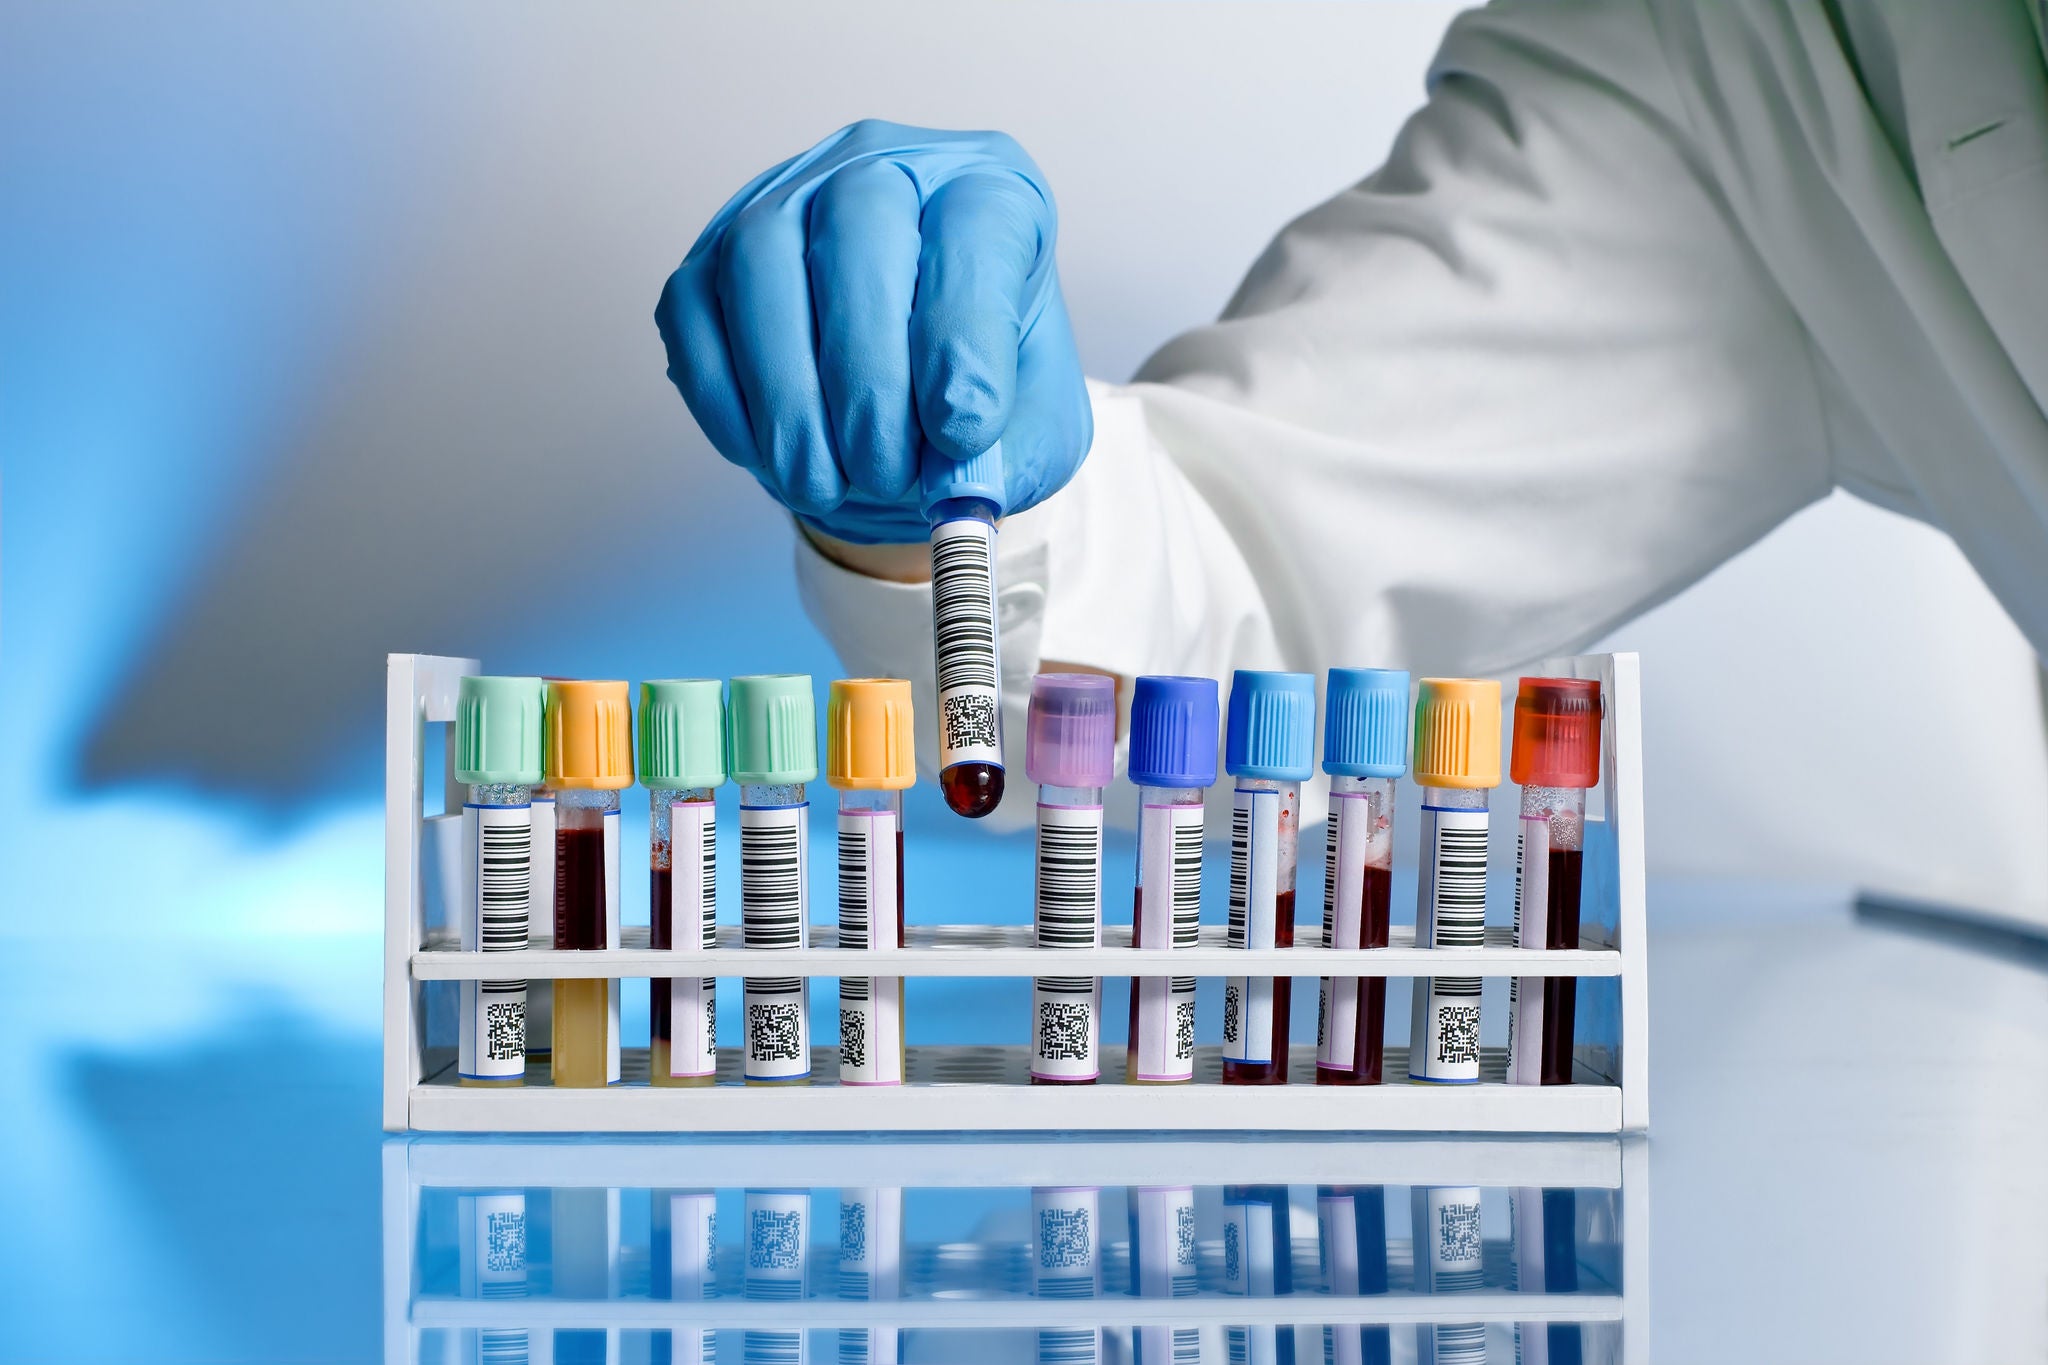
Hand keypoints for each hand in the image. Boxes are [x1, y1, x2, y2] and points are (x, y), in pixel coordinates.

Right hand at [657, 120, 1091, 543]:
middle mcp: (883, 168)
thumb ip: (1011, 457)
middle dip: (867, 373)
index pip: (975, 227)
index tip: (961, 433)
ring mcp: (783, 201)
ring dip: (788, 391)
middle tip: (881, 472)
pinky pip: (695, 310)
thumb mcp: (1032, 432)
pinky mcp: (710, 257)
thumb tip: (959, 484)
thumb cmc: (977, 391)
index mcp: (988, 190)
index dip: (963, 336)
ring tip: (820, 483)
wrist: (909, 406)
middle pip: (859, 225)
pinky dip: (726, 398)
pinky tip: (768, 456)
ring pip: (761, 260)